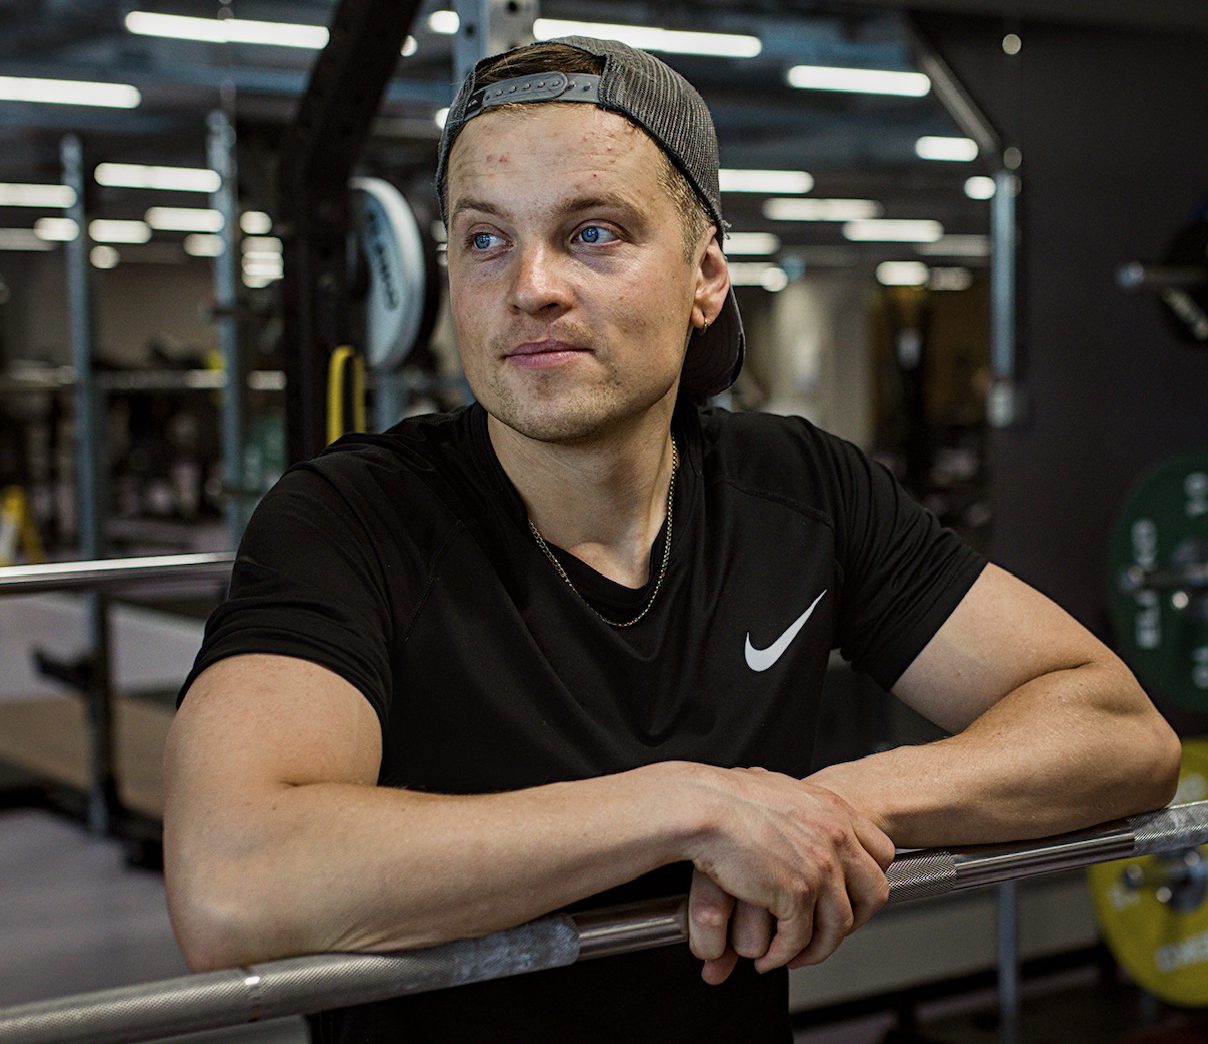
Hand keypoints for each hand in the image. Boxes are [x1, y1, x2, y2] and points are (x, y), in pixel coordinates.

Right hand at [681, 767, 893, 983]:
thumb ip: (803, 809)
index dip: (867, 879)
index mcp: (834, 809)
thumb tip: (800, 818)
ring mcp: (820, 866)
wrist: (704, 806)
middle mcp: (836, 838)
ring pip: (838, 925)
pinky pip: (798, 938)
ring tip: (793, 954)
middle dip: (856, 920)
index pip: (881, 852)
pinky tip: (768, 957)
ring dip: (816, 948)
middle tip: (829, 930)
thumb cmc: (727, 796)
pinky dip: (783, 955)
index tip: (851, 894)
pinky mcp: (796, 893)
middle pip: (875, 892)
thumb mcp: (781, 792)